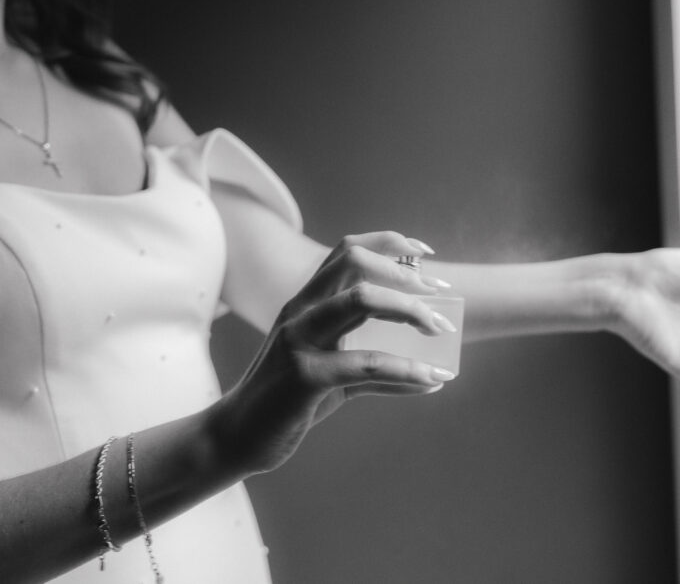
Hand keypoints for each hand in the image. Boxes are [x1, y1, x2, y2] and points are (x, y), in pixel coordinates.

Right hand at [214, 232, 456, 474]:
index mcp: (306, 302)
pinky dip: (408, 371)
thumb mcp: (333, 375)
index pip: (348, 250)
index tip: (426, 254)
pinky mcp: (305, 377)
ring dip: (411, 310)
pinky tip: (432, 380)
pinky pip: (367, 365)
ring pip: (362, 300)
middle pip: (355, 261)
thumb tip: (431, 376)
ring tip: (442, 330)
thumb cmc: (288, 402)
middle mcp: (301, 311)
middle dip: (405, 272)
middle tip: (441, 295)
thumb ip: (374, 367)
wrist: (237, 437)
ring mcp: (300, 340)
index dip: (390, 243)